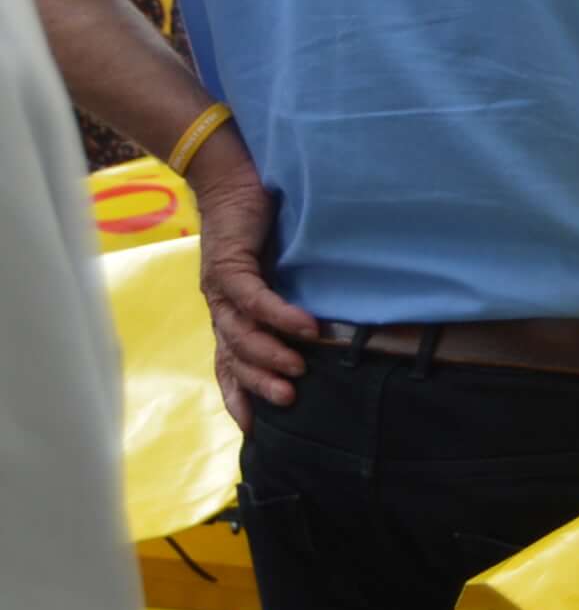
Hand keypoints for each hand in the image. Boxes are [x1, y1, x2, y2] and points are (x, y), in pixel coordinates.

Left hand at [191, 134, 315, 429]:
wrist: (235, 179)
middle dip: (258, 383)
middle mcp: (220, 306)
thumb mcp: (278, 272)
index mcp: (229, 314)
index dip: (240, 396)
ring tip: (299, 368)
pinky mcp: (229, 264)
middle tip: (289, 401)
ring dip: (268, 354)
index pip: (229, 365)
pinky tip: (306, 326)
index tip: (257, 430)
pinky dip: (279, 315)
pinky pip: (254, 298)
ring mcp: (221, 288)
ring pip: (240, 334)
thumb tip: (328, 330)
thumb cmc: (265, 226)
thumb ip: (288, 301)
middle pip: (233, 357)